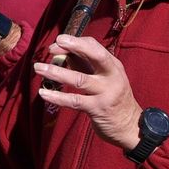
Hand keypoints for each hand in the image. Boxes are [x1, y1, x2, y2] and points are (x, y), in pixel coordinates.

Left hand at [33, 35, 141, 149]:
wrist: (129, 126)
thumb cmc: (113, 98)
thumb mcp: (104, 78)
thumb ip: (85, 64)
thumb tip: (62, 52)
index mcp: (113, 66)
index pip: (95, 47)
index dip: (75, 42)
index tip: (58, 43)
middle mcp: (112, 76)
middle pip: (96, 56)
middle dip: (75, 47)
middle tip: (54, 45)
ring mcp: (106, 93)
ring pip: (79, 79)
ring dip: (57, 72)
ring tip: (38, 68)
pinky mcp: (98, 109)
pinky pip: (74, 101)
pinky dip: (57, 97)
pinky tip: (43, 93)